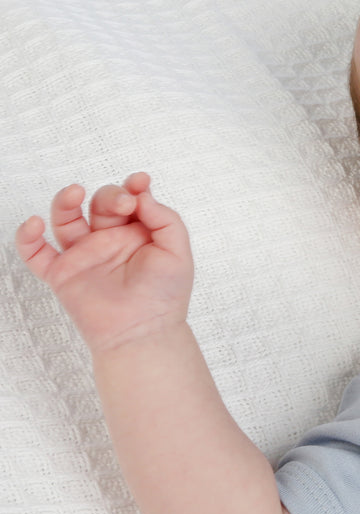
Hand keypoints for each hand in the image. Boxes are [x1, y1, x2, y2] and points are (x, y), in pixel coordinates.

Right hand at [15, 173, 193, 353]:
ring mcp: (84, 255)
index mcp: (137, 232)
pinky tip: (34, 223)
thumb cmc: (165, 295)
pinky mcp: (62, 274)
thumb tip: (143, 194)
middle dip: (111, 196)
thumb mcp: (177, 251)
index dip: (133, 186)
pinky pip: (36, 253)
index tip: (139, 181)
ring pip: (66, 220)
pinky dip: (27, 237)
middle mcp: (109, 239)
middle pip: (100, 203)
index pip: (130, 199)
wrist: (144, 332)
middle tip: (124, 203)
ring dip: (65, 201)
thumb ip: (165, 219)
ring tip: (75, 191)